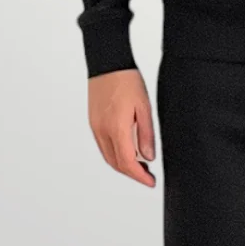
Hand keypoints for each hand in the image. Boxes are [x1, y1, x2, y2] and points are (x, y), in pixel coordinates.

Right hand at [87, 68, 156, 186]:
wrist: (107, 63)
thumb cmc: (127, 80)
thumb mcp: (144, 106)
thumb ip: (146, 134)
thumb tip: (149, 157)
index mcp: (116, 128)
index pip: (127, 163)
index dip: (140, 177)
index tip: (150, 182)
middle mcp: (102, 132)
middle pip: (116, 164)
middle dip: (132, 173)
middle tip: (148, 175)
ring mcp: (96, 127)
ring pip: (108, 156)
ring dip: (123, 165)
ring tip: (140, 164)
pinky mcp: (93, 122)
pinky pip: (103, 146)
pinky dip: (115, 154)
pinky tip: (127, 150)